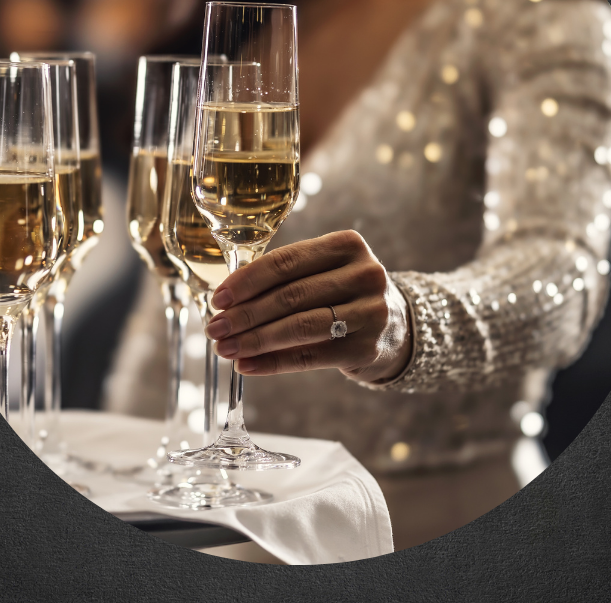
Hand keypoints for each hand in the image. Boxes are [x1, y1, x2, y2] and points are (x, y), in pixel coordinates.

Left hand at [205, 230, 412, 384]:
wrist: (395, 325)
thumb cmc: (343, 293)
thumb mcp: (326, 270)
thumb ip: (285, 277)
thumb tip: (226, 302)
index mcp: (347, 245)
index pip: (287, 261)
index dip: (248, 281)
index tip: (219, 298)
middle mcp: (365, 274)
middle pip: (291, 296)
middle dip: (245, 314)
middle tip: (214, 328)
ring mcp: (370, 312)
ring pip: (299, 327)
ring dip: (254, 340)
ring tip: (225, 349)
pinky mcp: (367, 347)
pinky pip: (310, 356)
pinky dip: (273, 363)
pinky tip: (248, 365)